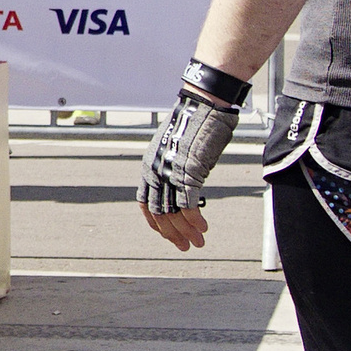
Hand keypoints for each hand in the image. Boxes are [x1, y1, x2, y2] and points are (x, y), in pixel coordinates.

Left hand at [139, 88, 237, 245]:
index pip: (146, 203)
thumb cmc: (196, 125)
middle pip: (159, 212)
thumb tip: (185, 189)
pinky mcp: (187, 171)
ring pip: (173, 212)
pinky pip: (188, 204)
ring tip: (198, 242)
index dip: (156, 223)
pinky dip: (195, 219)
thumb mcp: (177, 151)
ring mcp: (169, 172)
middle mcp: (155, 171)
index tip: (168, 234)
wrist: (204, 103)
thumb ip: (175, 172)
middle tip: (185, 246)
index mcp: (149, 166)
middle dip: (172, 233)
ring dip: (186, 231)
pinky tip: (203, 229)